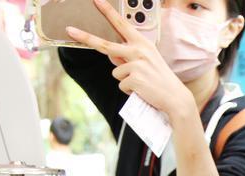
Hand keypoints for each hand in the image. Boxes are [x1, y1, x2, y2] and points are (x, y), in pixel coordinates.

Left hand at [66, 0, 192, 118]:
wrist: (175, 97)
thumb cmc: (160, 79)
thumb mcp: (147, 61)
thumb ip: (128, 56)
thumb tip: (112, 56)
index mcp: (142, 43)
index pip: (121, 24)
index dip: (108, 12)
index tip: (96, 1)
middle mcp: (138, 50)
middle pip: (105, 45)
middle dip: (85, 37)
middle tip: (69, 30)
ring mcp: (136, 64)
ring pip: (115, 71)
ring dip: (125, 80)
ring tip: (141, 83)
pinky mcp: (134, 78)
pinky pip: (121, 85)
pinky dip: (130, 90)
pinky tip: (142, 90)